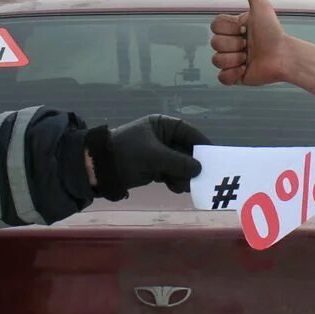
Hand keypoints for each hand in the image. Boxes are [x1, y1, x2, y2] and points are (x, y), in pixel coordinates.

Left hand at [86, 115, 208, 198]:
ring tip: (183, 186)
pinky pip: (172, 174)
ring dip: (184, 175)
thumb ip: (178, 162)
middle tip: (201, 177)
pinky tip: (174, 187)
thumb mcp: (153, 156)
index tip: (214, 156)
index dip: (201, 143)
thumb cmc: (126, 153)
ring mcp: (159, 154)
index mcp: (162, 125)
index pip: (188, 132)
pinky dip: (175, 181)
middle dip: (192, 164)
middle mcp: (163, 138)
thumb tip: (199, 168)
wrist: (101, 169)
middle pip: (186, 151)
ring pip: (181, 165)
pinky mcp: (155, 168)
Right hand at [210, 0, 288, 85]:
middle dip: (234, 44)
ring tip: (249, 58)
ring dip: (234, 59)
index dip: (229, 29)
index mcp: (234, 28)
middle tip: (249, 45)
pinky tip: (245, 69)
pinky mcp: (235, 77)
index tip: (246, 28)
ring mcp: (232, 61)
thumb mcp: (261, 7)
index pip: (214, 26)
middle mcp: (231, 44)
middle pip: (214, 43)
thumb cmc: (273, 31)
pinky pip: (221, 78)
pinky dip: (232, 74)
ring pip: (216, 60)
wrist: (283, 56)